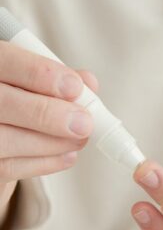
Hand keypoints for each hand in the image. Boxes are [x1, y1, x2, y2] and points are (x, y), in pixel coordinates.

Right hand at [0, 42, 95, 221]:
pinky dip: (46, 162)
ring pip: (7, 140)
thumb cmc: (17, 103)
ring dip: (54, 142)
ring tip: (80, 139)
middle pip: (3, 103)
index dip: (39, 73)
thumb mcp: (32, 82)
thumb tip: (88, 82)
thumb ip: (55, 78)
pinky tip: (68, 155)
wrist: (0, 136)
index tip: (74, 86)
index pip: (5, 61)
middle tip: (84, 122)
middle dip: (50, 114)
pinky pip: (11, 168)